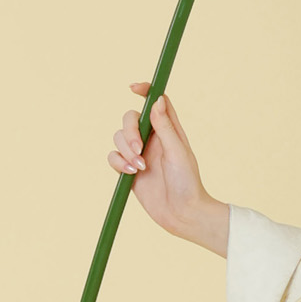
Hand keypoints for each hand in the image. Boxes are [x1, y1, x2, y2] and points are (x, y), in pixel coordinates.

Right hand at [107, 83, 227, 254]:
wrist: (182, 213)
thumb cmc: (188, 183)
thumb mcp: (178, 153)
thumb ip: (166, 127)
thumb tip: (157, 101)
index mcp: (169, 130)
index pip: (155, 102)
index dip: (145, 91)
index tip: (133, 88)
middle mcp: (152, 138)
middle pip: (130, 118)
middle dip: (129, 131)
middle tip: (138, 150)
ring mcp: (139, 153)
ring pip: (118, 137)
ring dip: (124, 151)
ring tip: (139, 168)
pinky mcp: (128, 169)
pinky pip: (113, 157)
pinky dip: (118, 163)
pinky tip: (131, 173)